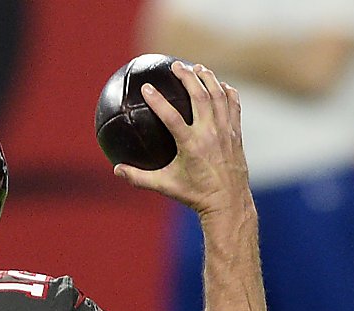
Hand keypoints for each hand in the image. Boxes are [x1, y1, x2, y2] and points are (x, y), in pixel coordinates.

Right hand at [113, 61, 250, 218]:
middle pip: (200, 96)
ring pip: (218, 95)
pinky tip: (220, 85)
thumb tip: (116, 170)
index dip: (158, 101)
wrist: (228, 201)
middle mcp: (210, 134)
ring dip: (208, 78)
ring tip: (198, 68)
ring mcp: (225, 131)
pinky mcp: (236, 132)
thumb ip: (139, 177)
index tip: (146, 87)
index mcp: (191, 146)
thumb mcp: (165, 186)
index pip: (171, 118)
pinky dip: (227, 92)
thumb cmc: (194, 194)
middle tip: (176, 65)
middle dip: (187, 77)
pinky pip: (233, 105)